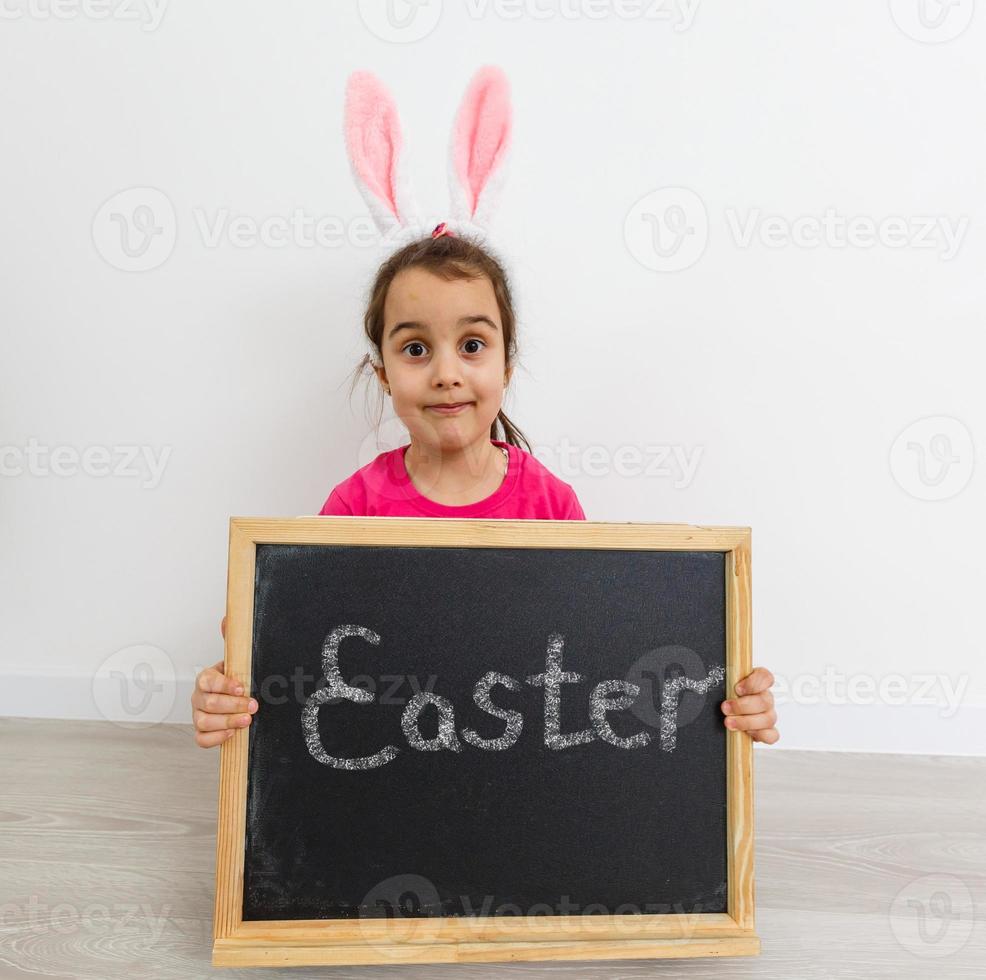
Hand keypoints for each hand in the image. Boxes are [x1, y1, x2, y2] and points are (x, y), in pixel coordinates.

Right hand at [189, 615, 257, 747]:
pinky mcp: (202, 732)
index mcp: (206, 678)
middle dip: (232, 705)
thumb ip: (232, 640)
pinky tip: (233, 732)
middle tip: (253, 705)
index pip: (207, 681)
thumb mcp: (236, 660)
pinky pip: (201, 739)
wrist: (233, 698)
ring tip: (247, 720)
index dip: (224, 685)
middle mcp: (199, 697)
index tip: (243, 688)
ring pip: (205, 722)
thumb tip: (227, 619)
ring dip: (228, 722)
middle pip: (208, 703)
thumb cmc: (234, 679)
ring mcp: (198, 715)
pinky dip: (217, 738)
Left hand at [720, 666, 778, 743]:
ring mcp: (768, 714)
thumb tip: (711, 679)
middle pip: (764, 701)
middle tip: (725, 708)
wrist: (727, 712)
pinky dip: (760, 735)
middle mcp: (765, 697)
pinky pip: (772, 735)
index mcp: (757, 682)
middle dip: (742, 706)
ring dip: (746, 722)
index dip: (753, 683)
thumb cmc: (727, 696)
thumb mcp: (724, 685)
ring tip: (729, 722)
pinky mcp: (767, 730)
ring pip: (768, 719)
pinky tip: (746, 733)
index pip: (765, 677)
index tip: (737, 689)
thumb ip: (724, 680)